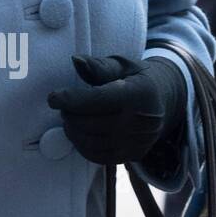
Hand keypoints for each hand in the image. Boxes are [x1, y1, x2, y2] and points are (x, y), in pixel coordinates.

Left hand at [47, 54, 185, 164]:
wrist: (162, 103)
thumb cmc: (136, 79)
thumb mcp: (123, 66)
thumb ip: (99, 66)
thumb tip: (76, 60)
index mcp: (139, 94)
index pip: (98, 100)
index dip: (71, 99)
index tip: (53, 98)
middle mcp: (140, 121)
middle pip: (90, 123)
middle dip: (69, 114)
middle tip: (63, 105)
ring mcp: (137, 142)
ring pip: (90, 141)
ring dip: (72, 130)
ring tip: (69, 118)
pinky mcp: (132, 156)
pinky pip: (97, 156)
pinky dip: (81, 145)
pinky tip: (78, 132)